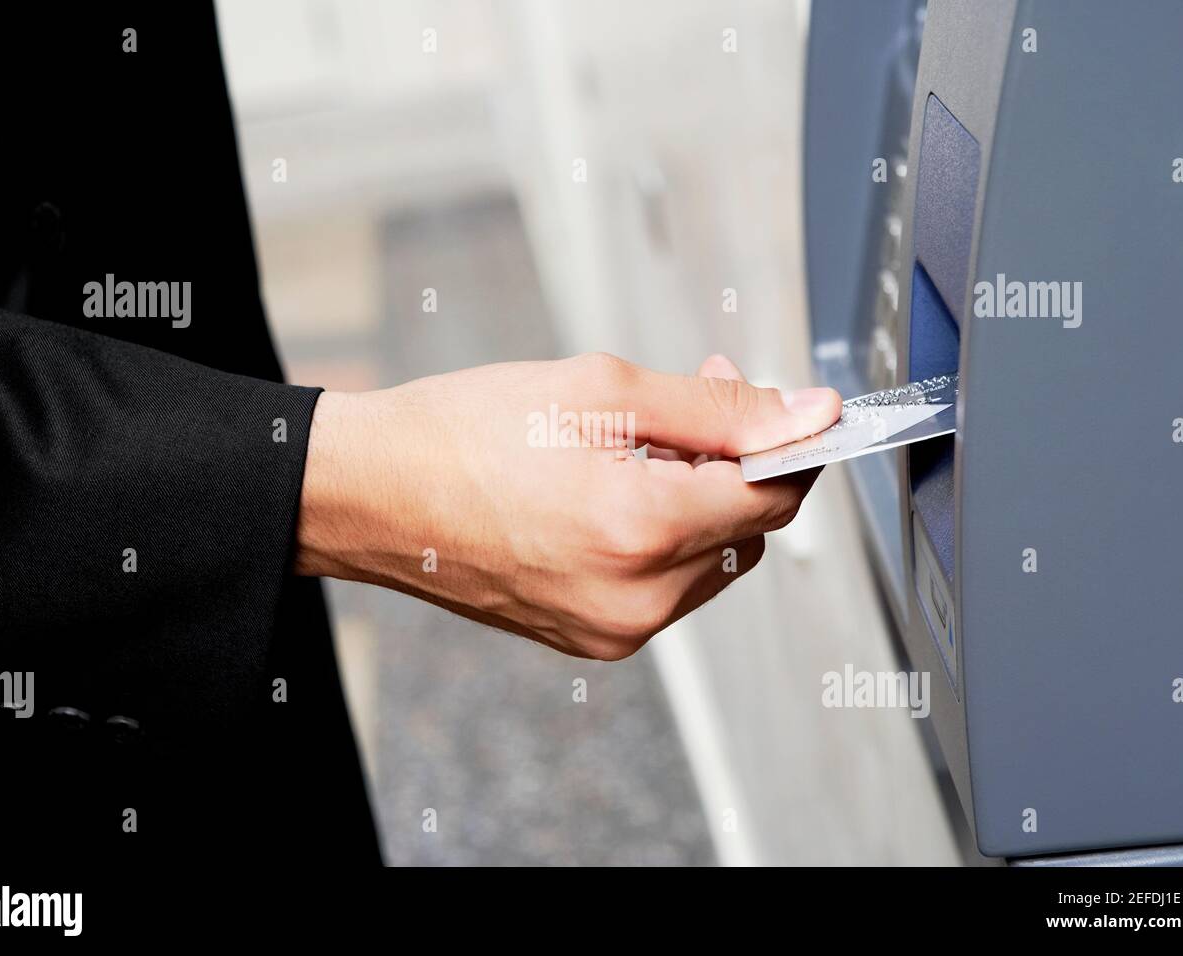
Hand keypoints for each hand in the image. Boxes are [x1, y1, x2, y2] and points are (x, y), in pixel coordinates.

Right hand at [294, 353, 839, 659]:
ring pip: (711, 560)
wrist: (374, 494)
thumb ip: (718, 408)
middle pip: (749, 531)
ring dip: (698, 500)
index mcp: (642, 531)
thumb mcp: (601, 389)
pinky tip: (615, 491)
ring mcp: (612, 630)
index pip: (774, 493)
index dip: (788, 440)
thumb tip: (808, 415)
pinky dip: (661, 536)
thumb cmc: (465, 433)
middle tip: (692, 401)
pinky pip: (664, 587)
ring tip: (639, 446)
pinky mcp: (590, 639)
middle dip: (737, 463)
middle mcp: (636, 600)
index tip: (784, 403)